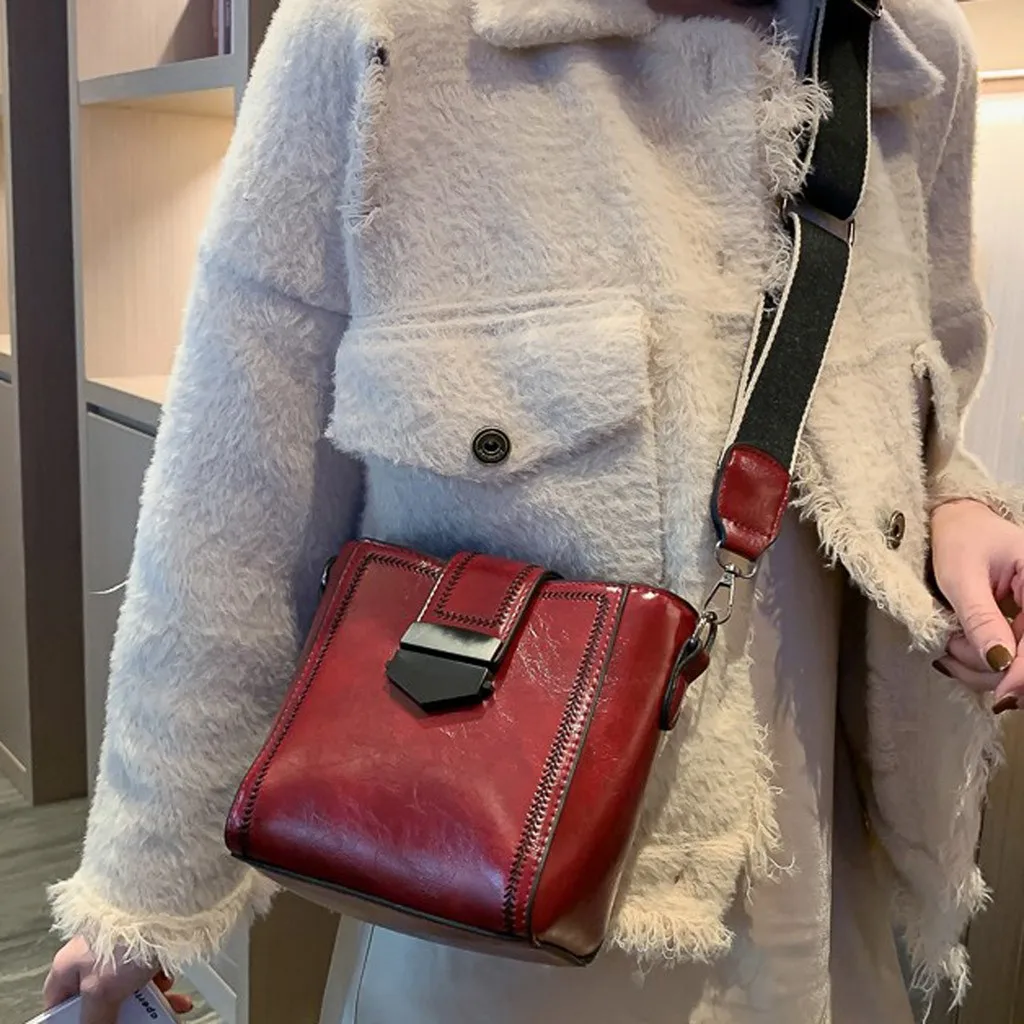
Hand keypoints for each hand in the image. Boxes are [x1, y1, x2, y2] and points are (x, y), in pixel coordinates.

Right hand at [43, 936, 192, 1022]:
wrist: (162, 898)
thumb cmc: (124, 932)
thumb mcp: (102, 989)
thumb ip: (95, 1018)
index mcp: (67, 965)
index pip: (59, 1003)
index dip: (74, 1019)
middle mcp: (91, 953)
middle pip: (101, 997)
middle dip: (121, 1012)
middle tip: (137, 1018)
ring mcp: (118, 944)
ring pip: (129, 984)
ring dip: (147, 998)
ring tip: (164, 1002)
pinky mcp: (144, 937)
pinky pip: (149, 968)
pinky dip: (160, 978)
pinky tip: (170, 981)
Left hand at [931, 499, 1023, 709]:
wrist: (952, 522)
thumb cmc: (958, 538)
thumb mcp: (961, 576)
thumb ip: (981, 618)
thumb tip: (1000, 662)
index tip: (1003, 695)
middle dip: (990, 666)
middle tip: (951, 652)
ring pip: (1015, 663)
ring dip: (978, 666)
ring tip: (948, 642)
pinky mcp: (1019, 625)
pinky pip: (1005, 656)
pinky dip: (977, 660)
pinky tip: (955, 648)